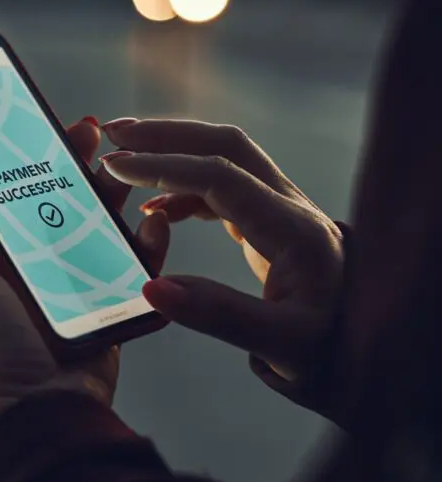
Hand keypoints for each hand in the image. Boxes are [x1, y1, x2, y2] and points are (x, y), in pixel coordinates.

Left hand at [0, 118, 169, 444]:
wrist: (35, 414)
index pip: (1, 183)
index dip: (15, 145)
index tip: (30, 108)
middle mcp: (28, 259)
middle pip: (56, 193)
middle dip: (73, 158)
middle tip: (90, 128)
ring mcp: (71, 280)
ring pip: (99, 221)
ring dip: (114, 190)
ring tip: (129, 166)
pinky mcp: (109, 302)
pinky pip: (135, 263)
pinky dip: (148, 241)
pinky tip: (153, 221)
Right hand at [100, 118, 346, 420]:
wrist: (370, 347)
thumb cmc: (327, 348)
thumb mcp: (279, 344)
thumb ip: (217, 315)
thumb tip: (151, 288)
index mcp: (292, 228)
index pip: (220, 175)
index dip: (163, 166)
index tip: (115, 166)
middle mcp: (290, 206)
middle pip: (225, 145)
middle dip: (165, 134)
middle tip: (112, 133)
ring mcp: (283, 210)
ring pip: (224, 157)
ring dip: (173, 151)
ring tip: (123, 158)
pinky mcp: (273, 222)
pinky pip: (224, 186)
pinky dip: (184, 185)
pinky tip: (154, 208)